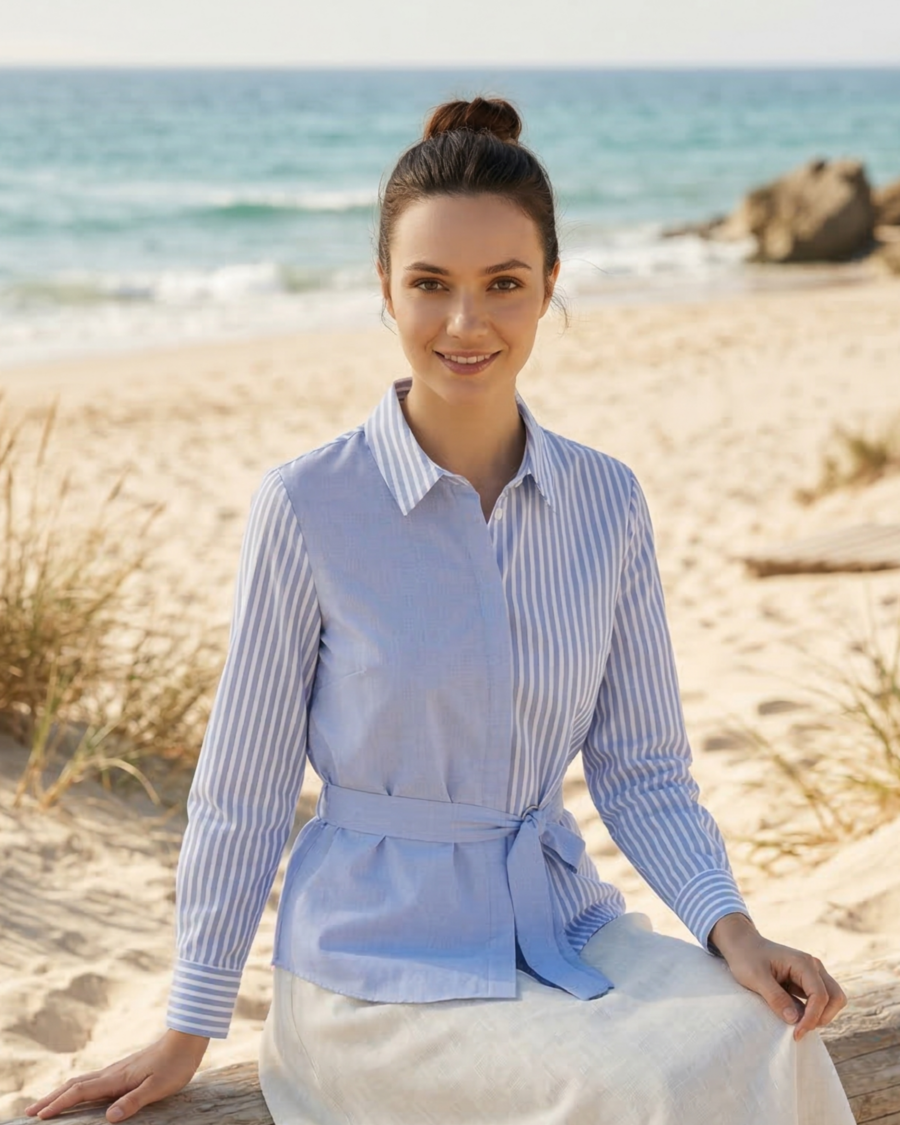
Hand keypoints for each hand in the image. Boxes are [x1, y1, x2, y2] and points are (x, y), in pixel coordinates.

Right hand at [23, 1029, 209, 1120]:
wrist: (186, 1040)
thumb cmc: (175, 1065)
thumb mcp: (157, 1088)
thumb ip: (133, 1102)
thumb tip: (108, 1118)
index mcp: (116, 1079)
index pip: (79, 1092)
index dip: (58, 1104)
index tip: (39, 1117)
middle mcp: (112, 1073)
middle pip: (74, 1085)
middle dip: (51, 1098)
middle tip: (29, 1112)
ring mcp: (117, 1070)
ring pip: (82, 1081)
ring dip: (61, 1093)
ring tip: (47, 1104)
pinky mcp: (124, 1070)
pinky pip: (93, 1080)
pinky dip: (77, 1088)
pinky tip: (80, 1094)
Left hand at [709, 913, 846, 1040]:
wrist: (741, 944)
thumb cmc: (746, 958)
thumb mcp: (755, 978)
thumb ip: (776, 998)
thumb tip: (795, 1020)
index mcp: (803, 963)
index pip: (820, 996)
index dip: (812, 1018)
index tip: (796, 1033)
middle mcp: (813, 967)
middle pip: (836, 998)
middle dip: (822, 1017)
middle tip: (800, 1029)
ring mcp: (812, 974)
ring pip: (833, 999)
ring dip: (821, 1015)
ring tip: (798, 1024)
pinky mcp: (807, 982)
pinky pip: (820, 1000)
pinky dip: (814, 1012)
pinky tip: (796, 1017)